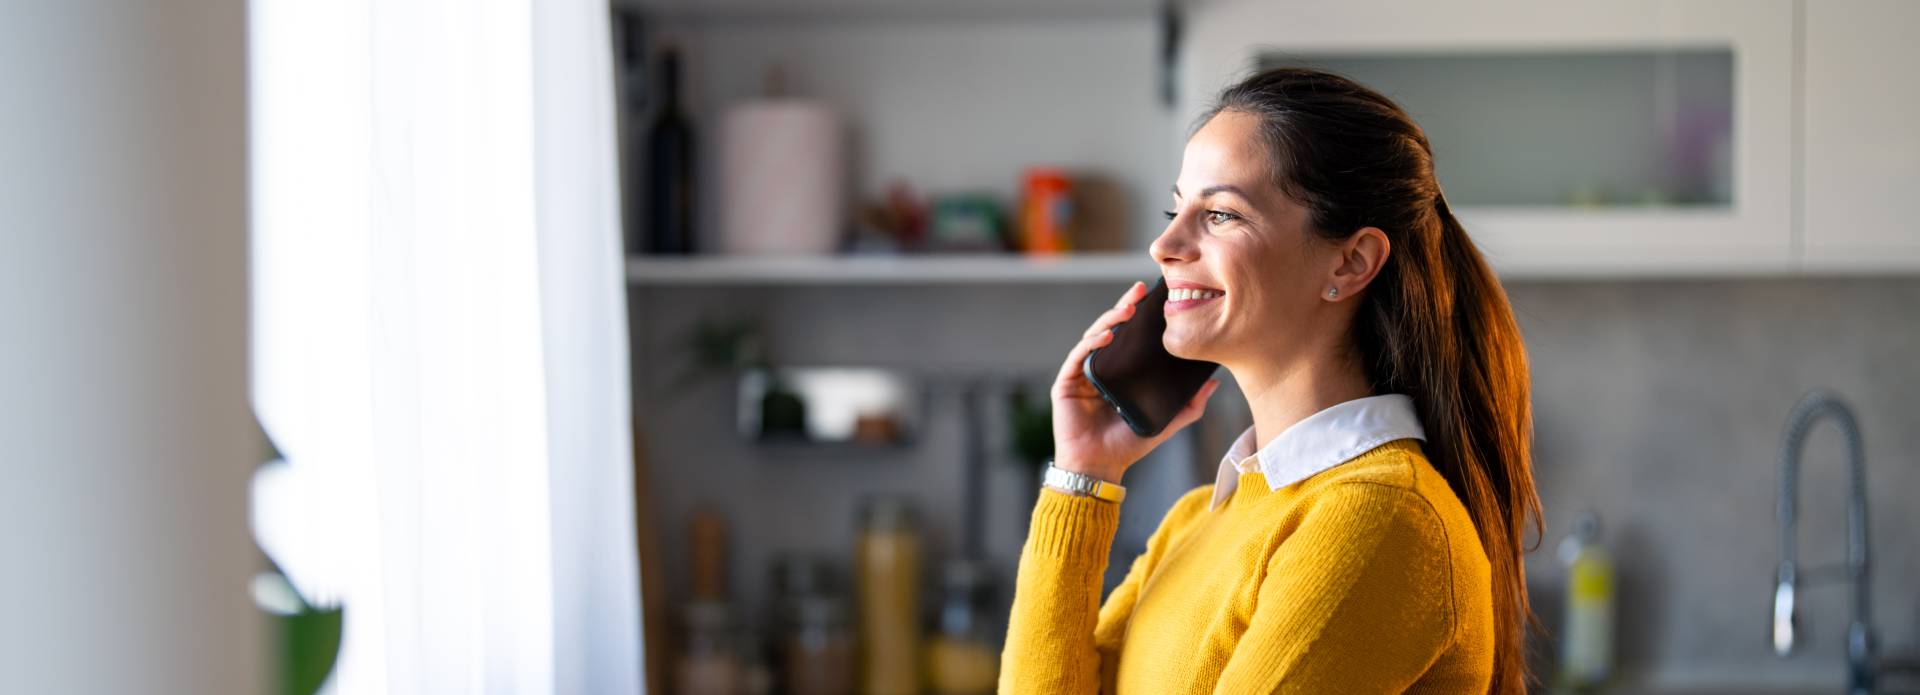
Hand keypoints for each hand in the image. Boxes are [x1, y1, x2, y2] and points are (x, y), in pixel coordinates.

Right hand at [1050, 281, 1220, 482]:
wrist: (1099, 467)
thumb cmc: (1128, 445)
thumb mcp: (1165, 422)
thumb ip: (1190, 406)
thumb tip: (1214, 383)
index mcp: (1121, 373)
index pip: (1131, 338)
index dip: (1141, 316)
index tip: (1157, 298)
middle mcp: (1101, 368)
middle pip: (1112, 329)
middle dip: (1125, 306)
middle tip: (1140, 290)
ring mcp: (1082, 373)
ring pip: (1094, 336)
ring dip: (1109, 320)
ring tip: (1127, 309)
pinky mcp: (1066, 382)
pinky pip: (1079, 357)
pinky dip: (1092, 343)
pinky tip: (1107, 336)